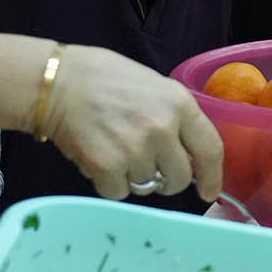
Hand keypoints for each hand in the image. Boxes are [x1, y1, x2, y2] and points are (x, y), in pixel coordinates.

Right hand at [44, 45, 224, 201]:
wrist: (58, 82)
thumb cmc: (106, 79)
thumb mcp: (156, 87)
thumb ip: (177, 118)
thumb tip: (191, 153)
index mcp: (179, 105)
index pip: (210, 149)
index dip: (213, 177)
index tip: (210, 192)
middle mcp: (163, 129)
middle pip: (180, 178)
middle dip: (167, 180)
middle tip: (149, 167)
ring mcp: (135, 150)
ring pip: (147, 186)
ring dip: (133, 176)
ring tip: (115, 149)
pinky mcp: (107, 167)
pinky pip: (119, 192)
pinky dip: (109, 182)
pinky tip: (99, 158)